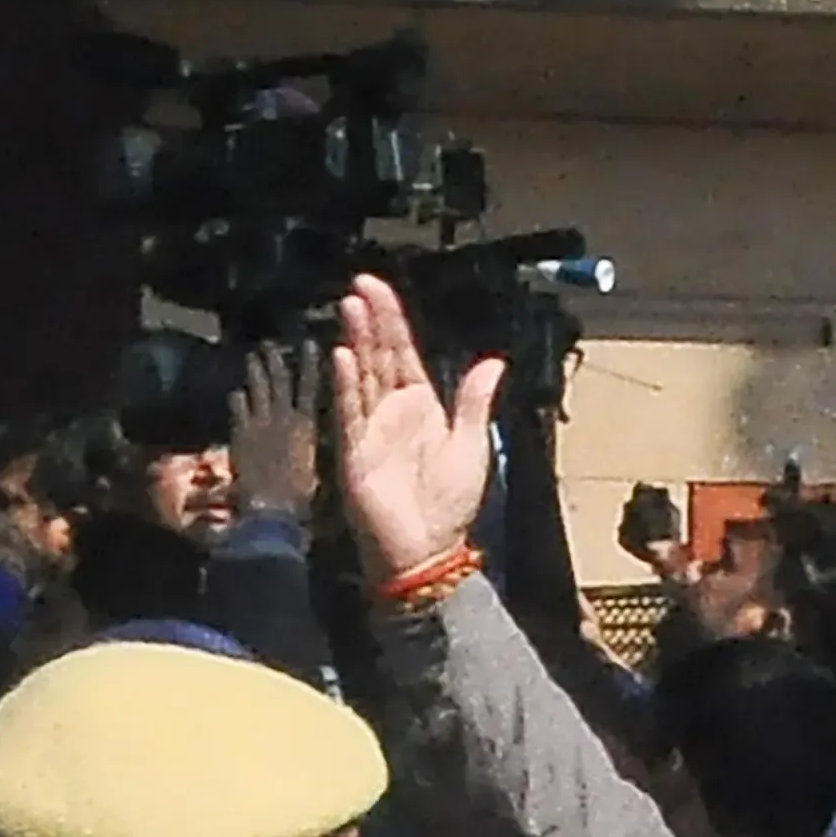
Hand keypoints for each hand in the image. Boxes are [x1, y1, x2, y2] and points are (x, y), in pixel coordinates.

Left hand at [227, 342, 319, 540]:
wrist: (271, 509)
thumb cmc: (301, 497)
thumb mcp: (317, 467)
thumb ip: (313, 444)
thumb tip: (315, 435)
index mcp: (307, 424)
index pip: (310, 385)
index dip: (310, 364)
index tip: (311, 345)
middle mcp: (283, 418)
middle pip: (280, 381)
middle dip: (275, 360)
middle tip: (269, 345)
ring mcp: (259, 424)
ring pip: (257, 389)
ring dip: (255, 372)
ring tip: (252, 357)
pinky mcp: (240, 435)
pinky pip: (238, 410)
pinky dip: (237, 400)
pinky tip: (235, 393)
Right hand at [326, 278, 502, 577]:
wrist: (427, 552)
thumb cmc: (450, 505)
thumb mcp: (472, 445)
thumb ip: (475, 401)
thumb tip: (491, 361)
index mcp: (421, 407)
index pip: (402, 353)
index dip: (391, 320)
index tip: (378, 289)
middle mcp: (392, 413)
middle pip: (379, 356)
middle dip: (370, 320)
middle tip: (359, 284)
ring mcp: (371, 431)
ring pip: (363, 375)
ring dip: (356, 341)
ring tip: (348, 307)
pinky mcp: (356, 453)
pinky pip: (351, 412)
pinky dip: (348, 384)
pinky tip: (344, 356)